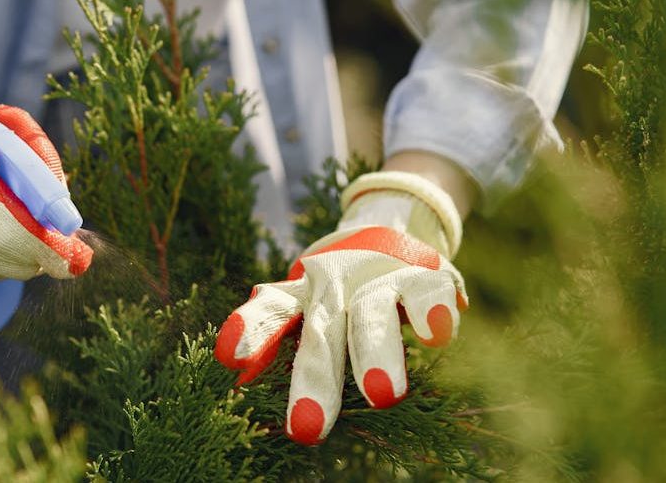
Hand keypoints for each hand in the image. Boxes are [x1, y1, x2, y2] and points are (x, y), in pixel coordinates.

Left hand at [215, 172, 467, 444]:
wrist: (388, 235)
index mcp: (301, 296)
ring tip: (383, 397)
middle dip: (315, 381)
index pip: (272, 312)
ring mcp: (379, 280)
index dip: (252, 330)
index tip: (230, 357)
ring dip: (376, 353)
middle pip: (321, 332)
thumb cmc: (336, 292)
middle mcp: (335, 286)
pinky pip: (426, 293)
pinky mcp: (424, 277)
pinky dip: (431, 311)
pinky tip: (434, 334)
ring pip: (372, 315)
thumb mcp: (303, 309)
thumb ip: (273, 337)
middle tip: (306, 429)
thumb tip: (238, 379)